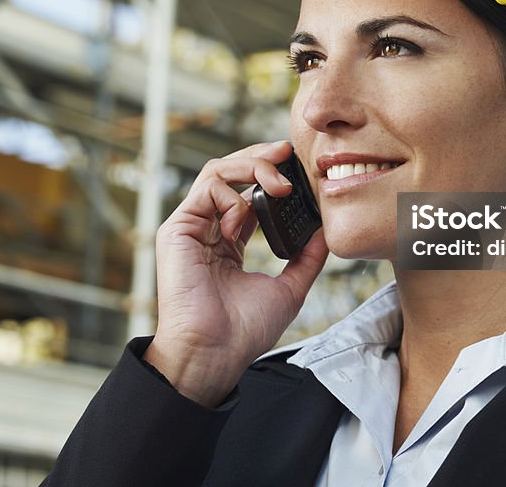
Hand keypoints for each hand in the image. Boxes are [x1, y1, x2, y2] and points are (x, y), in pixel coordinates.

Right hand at [142, 140, 327, 405]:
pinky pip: (206, 188)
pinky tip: (243, 222)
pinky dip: (232, 195)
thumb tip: (327, 232)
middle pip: (231, 173)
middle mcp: (208, 229)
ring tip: (279, 184)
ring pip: (217, 172)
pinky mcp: (178, 229)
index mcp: (228, 242)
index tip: (299, 166)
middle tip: (288, 152)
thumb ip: (306, 258)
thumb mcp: (289, 289)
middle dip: (261, 157)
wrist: (214, 353)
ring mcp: (191, 227)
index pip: (248, 192)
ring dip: (251, 167)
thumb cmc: (244, 331)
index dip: (271, 174)